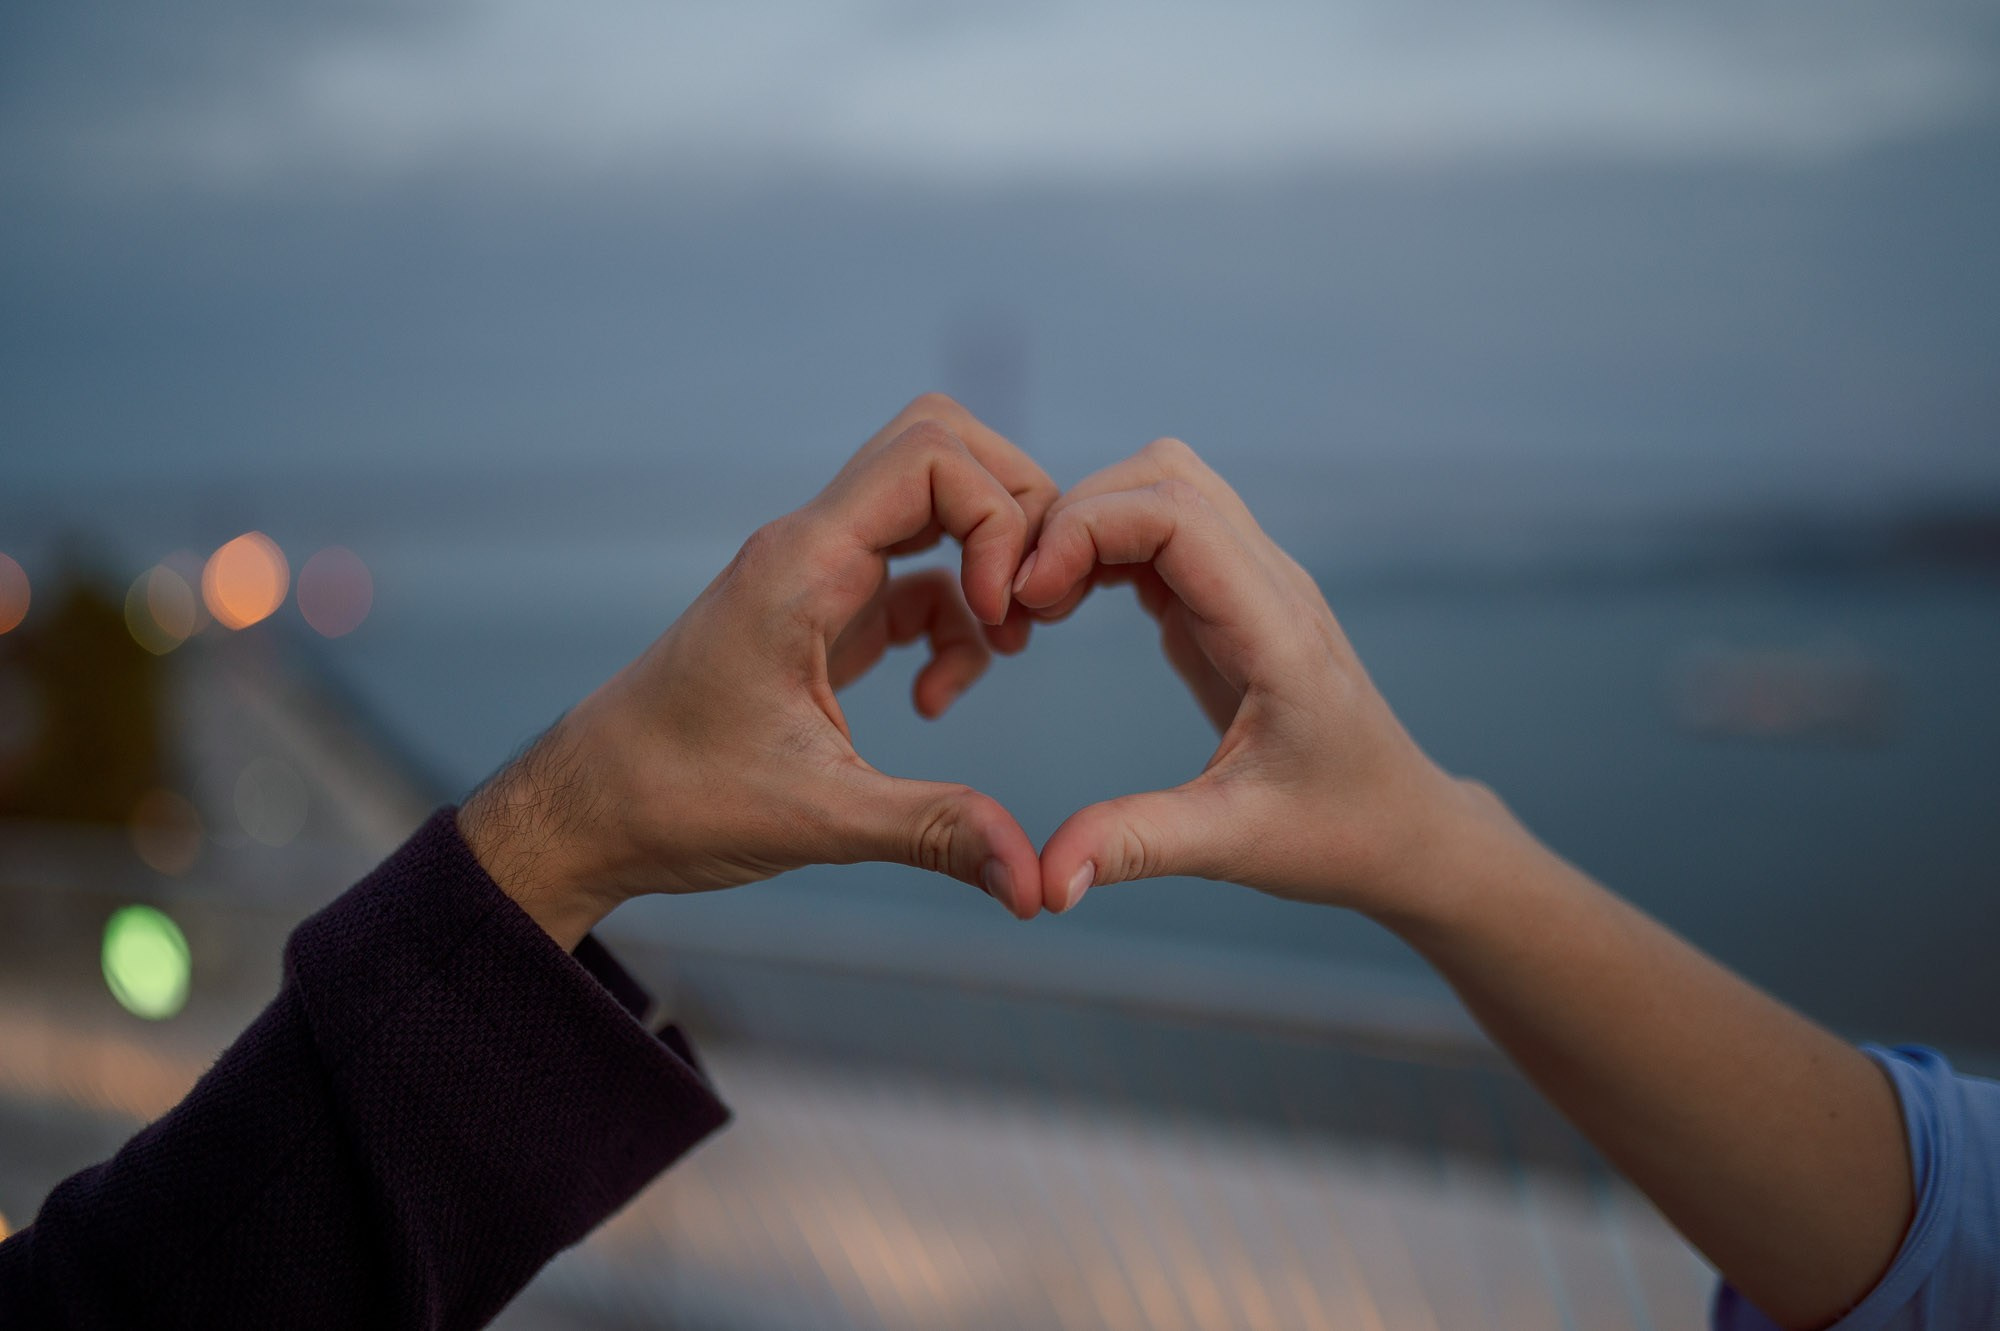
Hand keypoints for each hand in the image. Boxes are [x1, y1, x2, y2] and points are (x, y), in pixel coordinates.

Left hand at [460, 395, 1059, 948]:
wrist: (586, 812)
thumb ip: (935, 831)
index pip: (930, 458)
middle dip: (1010, 512)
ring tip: (1000, 651)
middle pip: (939, 449)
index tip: (1004, 613)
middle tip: (1029, 602)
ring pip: (932, 507)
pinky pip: (913, 578)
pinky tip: (933, 697)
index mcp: (802, 564)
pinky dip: (950, 620)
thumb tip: (1037, 884)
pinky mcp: (820, 616)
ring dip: (985, 569)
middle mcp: (810, 548)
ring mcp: (815, 576)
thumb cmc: (673, 799)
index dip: (996, 519)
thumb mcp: (818, 818)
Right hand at [1013, 438, 1476, 916]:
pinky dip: (1101, 549)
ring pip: (1162, 488)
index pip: (1178, 513)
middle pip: (1163, 475)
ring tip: (1035, 605)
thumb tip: (1042, 881)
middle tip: (1017, 602)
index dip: (1086, 530)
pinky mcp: (1230, 601)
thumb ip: (1135, 846)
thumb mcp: (1234, 846)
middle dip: (1073, 516)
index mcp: (1278, 631)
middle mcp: (1271, 585)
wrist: (1406, 828)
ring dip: (1086, 524)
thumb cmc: (1338, 833)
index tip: (1026, 599)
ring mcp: (1254, 584)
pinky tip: (1064, 610)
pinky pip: (1160, 534)